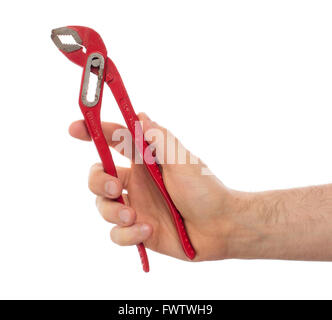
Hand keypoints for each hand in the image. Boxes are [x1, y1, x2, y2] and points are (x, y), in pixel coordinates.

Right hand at [69, 113, 238, 260]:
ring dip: (113, 211)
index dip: (93, 133)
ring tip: (134, 216)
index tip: (76, 128)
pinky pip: (117, 234)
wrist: (219, 226)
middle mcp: (136, 183)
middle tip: (117, 187)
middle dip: (98, 180)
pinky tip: (147, 230)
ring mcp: (136, 207)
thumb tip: (140, 115)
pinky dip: (127, 234)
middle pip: (98, 176)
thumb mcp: (183, 160)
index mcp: (144, 162)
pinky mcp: (138, 230)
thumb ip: (160, 139)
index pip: (113, 144)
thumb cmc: (205, 189)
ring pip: (102, 206)